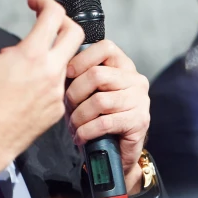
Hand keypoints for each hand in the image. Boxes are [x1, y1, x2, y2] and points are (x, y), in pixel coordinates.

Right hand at [0, 0, 83, 175]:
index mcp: (30, 55)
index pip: (54, 14)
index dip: (44, 1)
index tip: (32, 2)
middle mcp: (50, 71)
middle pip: (76, 33)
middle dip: (62, 20)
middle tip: (44, 20)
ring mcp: (56, 92)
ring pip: (69, 60)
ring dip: (55, 50)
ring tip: (30, 54)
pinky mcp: (57, 110)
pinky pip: (62, 84)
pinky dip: (50, 74)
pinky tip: (29, 80)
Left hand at [65, 41, 149, 193]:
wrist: (118, 150)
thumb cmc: (98, 115)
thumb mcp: (89, 90)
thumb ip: (79, 75)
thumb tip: (57, 66)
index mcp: (123, 65)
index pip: (105, 47)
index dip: (81, 59)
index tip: (66, 74)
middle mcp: (135, 79)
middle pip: (97, 75)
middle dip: (75, 92)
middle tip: (67, 107)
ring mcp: (140, 100)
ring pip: (100, 101)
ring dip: (79, 116)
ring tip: (73, 125)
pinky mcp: (139, 121)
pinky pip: (105, 123)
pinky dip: (86, 131)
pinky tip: (80, 136)